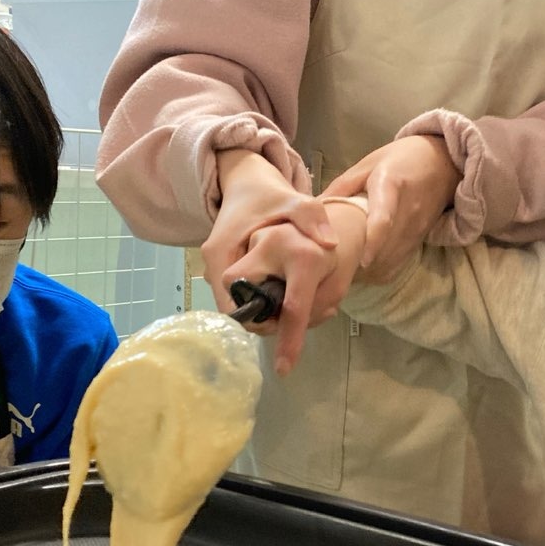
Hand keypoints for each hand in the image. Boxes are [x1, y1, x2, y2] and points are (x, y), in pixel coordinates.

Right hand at [203, 150, 338, 372]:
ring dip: (269, 316)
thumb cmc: (269, 195)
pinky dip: (265, 305)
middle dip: (271, 324)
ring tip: (300, 305)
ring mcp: (215, 269)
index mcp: (226, 251)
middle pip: (241, 314)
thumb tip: (329, 242)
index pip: (239, 306)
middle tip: (304, 317)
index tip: (286, 361)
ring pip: (242, 310)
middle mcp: (215, 264)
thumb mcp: (295, 200)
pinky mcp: (222, 273)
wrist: (245, 183)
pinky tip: (287, 295)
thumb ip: (312, 218)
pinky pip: (242, 301)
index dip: (267, 330)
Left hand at [321, 135, 458, 283]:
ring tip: (341, 271)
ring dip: (365, 272)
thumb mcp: (368, 164)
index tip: (360, 259)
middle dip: (357, 262)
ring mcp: (415, 231)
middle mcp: (408, 213)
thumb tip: (312, 209)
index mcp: (391, 186)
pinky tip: (360, 271)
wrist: (443, 164)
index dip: (372, 240)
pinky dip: (376, 272)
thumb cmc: (401, 159)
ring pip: (389, 261)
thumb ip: (341, 187)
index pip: (384, 218)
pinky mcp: (418, 243)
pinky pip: (394, 266)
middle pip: (383, 248)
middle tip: (330, 267)